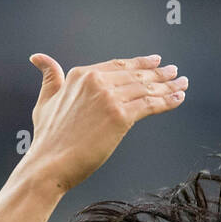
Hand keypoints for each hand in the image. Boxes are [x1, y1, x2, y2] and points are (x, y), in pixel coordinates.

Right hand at [21, 53, 187, 192]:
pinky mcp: (120, 116)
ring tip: (182, 83)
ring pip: (146, 88)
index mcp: (80, 75)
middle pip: (135, 75)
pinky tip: (179, 98)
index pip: (117, 66)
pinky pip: (150, 105)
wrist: (50, 163)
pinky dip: (167, 101)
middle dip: (158, 73)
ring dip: (168, 86)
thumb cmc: (48, 138)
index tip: (154, 61)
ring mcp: (109, 98)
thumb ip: (50, 78)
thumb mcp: (46, 100)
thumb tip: (39, 58)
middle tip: (174, 72)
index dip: (138, 63)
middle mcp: (96, 82)